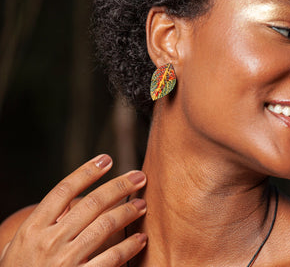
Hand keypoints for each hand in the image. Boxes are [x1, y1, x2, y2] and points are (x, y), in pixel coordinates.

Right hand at [0, 154, 146, 266]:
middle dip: (119, 186)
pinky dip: (128, 247)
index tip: (106, 159)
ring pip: (104, 226)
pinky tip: (141, 239)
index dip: (87, 171)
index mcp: (32, 229)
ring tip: (143, 204)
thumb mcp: (20, 245)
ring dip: (128, 212)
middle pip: (91, 203)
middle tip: (138, 176)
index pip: (63, 190)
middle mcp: (48, 242)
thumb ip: (43, 222)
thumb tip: (69, 197)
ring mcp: (64, 262)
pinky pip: (110, 259)